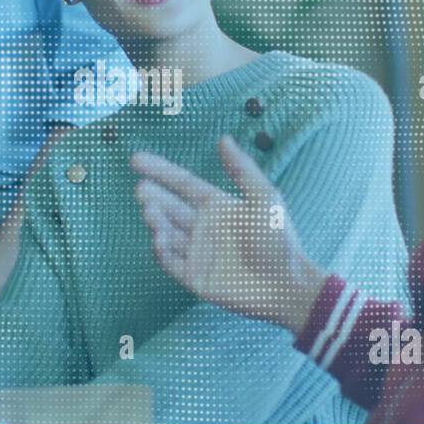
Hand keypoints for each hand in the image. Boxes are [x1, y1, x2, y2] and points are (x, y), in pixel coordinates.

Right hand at [130, 136, 328, 333]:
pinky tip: (160, 237)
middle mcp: (204, 226)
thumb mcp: (264, 198)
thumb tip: (223, 138)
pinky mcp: (194, 277)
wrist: (287, 285)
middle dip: (152, 196)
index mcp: (218, 206)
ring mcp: (197, 252)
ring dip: (156, 220)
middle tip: (141, 189)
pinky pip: (169, 261)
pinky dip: (160, 249)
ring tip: (150, 210)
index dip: (160, 170)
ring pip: (166, 232)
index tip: (136, 159)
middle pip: (169, 206)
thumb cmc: (279, 240)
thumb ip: (242, 169)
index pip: (182, 183)